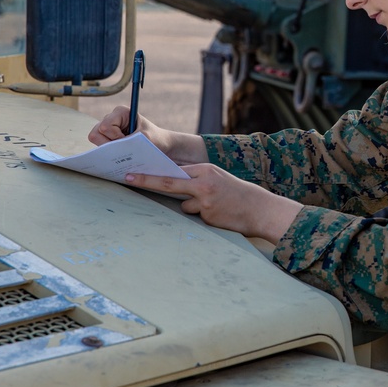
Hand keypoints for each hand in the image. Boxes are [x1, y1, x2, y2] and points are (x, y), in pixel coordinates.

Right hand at [88, 106, 208, 164]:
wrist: (162, 145)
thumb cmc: (156, 139)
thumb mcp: (144, 139)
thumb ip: (127, 141)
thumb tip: (110, 150)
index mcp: (121, 112)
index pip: (105, 127)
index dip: (114, 137)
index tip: (128, 140)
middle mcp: (112, 117)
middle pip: (96, 133)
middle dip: (108, 144)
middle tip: (123, 147)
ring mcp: (108, 128)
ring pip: (96, 140)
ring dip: (108, 148)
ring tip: (124, 150)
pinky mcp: (108, 138)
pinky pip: (100, 146)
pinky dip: (109, 152)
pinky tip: (121, 154)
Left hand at [124, 164, 301, 243]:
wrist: (260, 209)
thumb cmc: (237, 194)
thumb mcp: (217, 179)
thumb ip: (197, 179)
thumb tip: (172, 184)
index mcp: (205, 170)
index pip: (173, 171)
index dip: (152, 173)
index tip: (132, 172)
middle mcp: (203, 182)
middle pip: (168, 183)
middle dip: (146, 181)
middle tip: (127, 179)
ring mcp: (205, 199)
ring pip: (184, 205)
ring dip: (193, 208)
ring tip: (215, 206)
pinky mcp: (208, 215)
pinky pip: (196, 216)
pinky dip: (204, 216)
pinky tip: (219, 214)